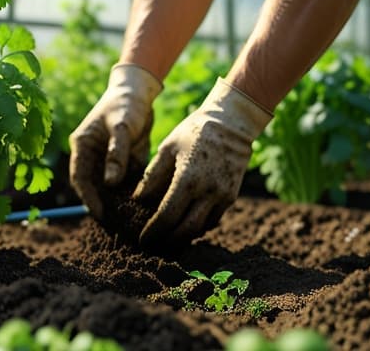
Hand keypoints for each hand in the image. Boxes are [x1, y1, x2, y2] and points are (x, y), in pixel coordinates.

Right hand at [69, 63, 161, 218]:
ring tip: (128, 223)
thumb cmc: (126, 104)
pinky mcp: (123, 163)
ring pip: (108, 188)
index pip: (80, 177)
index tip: (100, 214)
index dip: (88, 197)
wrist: (140, 92)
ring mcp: (107, 160)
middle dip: (102, 206)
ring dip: (117, 203)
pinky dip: (130, 195)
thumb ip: (117, 154)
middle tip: (115, 227)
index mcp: (82, 146)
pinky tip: (141, 209)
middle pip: (93, 187)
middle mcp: (91, 156)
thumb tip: (110, 183)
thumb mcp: (122, 126)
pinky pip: (124, 183)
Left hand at [133, 77, 271, 246]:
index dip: (154, 232)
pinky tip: (185, 224)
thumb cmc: (193, 132)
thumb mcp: (167, 149)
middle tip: (154, 245)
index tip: (143, 239)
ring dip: (184, 236)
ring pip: (202, 228)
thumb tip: (137, 200)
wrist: (231, 124)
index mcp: (187, 179)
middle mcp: (208, 191)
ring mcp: (222, 195)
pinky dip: (199, 226)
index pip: (167, 216)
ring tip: (167, 238)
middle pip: (186, 229)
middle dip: (168, 241)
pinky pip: (213, 219)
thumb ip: (152, 176)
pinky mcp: (231, 196)